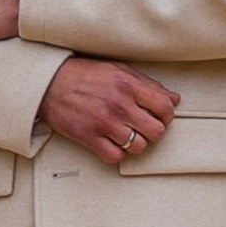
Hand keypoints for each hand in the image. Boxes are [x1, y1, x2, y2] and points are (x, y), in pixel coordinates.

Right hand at [37, 57, 179, 166]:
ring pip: (138, 147)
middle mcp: (119, 105)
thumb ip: (148, 85)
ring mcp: (104, 123)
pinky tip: (111, 143)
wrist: (51, 84)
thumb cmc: (86, 76)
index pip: (164, 107)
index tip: (159, 116)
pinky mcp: (89, 137)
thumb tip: (173, 99)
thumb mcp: (119, 70)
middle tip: (143, 127)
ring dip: (135, 144)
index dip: (167, 116)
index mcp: (129, 85)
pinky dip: (116, 153)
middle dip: (153, 131)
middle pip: (155, 131)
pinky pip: (115, 156)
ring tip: (127, 135)